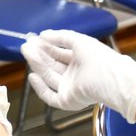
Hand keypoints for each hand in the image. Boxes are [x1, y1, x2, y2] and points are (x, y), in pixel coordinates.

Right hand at [21, 30, 135, 120]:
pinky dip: (40, 87)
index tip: (34, 40)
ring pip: (49, 77)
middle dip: (39, 54)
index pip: (60, 54)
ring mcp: (70, 88)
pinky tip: (33, 75)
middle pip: (52, 65)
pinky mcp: (67, 100)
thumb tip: (43, 34)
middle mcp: (75, 75)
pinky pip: (50, 96)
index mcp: (81, 61)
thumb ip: (60, 37)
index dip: (47, 46)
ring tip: (27, 52)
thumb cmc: (99, 58)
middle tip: (26, 45)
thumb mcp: (79, 40)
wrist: (109, 79)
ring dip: (38, 65)